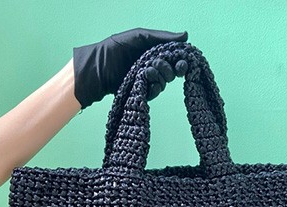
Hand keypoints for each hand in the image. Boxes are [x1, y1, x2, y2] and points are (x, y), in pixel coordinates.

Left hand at [73, 27, 187, 109]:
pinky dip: (153, 87)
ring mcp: (148, 80)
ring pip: (164, 82)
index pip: (174, 58)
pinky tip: (145, 80)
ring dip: (158, 77)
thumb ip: (162, 37)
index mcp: (154, 52)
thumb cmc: (116, 48)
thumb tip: (185, 35)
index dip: (180, 61)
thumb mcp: (140, 37)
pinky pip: (155, 92)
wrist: (100, 67)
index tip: (182, 63)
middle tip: (157, 64)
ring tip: (146, 71)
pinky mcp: (142, 91)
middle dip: (167, 69)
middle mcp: (153, 66)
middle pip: (171, 72)